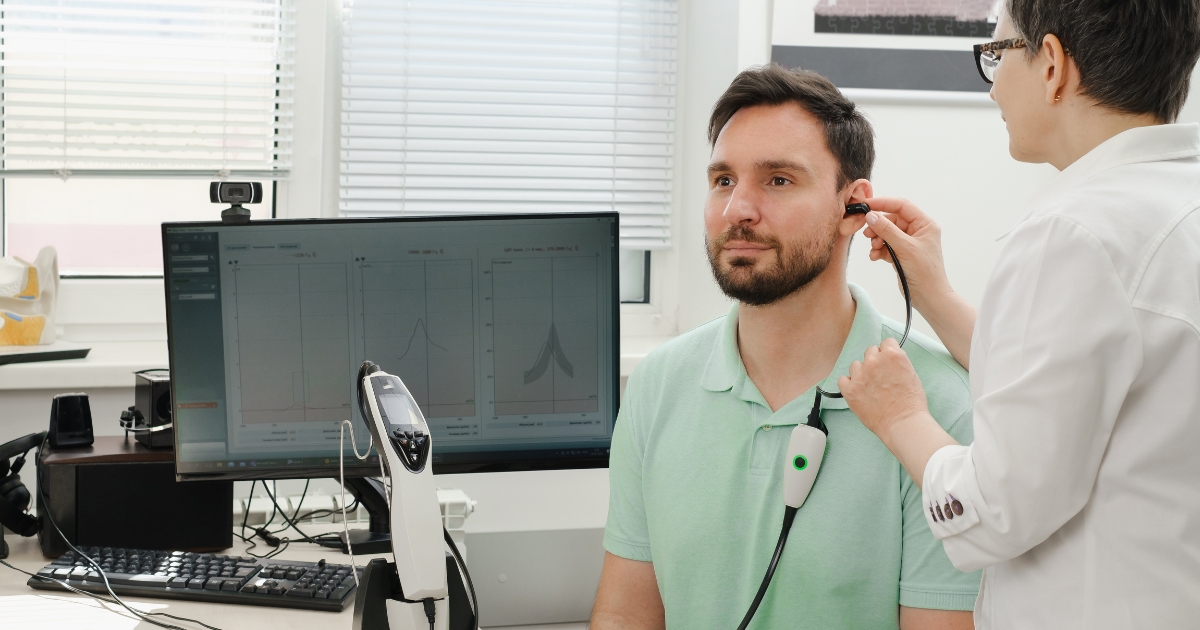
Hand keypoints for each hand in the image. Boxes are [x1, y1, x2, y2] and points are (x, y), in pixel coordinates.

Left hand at [839, 338, 957, 486]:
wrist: (903, 423)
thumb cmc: (911, 403)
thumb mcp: (911, 374)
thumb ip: (897, 362)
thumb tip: (888, 359)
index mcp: (892, 355)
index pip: (885, 343)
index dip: (888, 353)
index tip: (887, 362)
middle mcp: (874, 361)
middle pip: (870, 351)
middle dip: (874, 361)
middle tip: (880, 376)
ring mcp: (860, 375)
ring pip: (856, 365)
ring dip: (861, 373)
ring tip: (870, 387)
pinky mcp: (850, 389)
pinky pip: (843, 379)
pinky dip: (849, 384)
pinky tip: (858, 392)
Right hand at [860, 197, 951, 312]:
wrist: (929, 298)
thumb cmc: (925, 273)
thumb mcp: (905, 248)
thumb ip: (887, 230)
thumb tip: (871, 216)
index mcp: (925, 224)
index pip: (901, 206)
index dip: (883, 203)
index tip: (866, 206)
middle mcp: (917, 231)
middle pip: (892, 220)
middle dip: (878, 226)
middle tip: (866, 234)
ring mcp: (909, 243)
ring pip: (887, 233)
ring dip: (877, 240)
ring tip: (874, 249)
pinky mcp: (901, 254)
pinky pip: (886, 245)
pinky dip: (879, 250)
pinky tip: (875, 257)